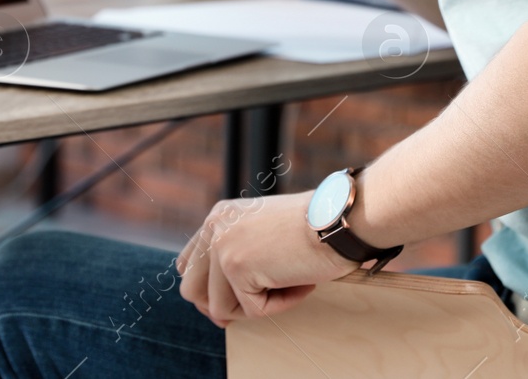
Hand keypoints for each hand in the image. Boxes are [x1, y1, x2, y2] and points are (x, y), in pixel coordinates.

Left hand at [176, 191, 358, 326]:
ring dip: (257, 305)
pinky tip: (300, 282)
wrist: (338, 220)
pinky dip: (281, 305)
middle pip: (191, 290)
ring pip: (219, 307)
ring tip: (289, 283)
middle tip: (256, 306)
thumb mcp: (266, 233)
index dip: (208, 290)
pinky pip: (252, 311)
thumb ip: (240, 255)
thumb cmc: (315, 228)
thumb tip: (217, 309)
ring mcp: (221, 246)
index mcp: (220, 217)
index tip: (234, 301)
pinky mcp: (236, 266)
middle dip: (219, 307)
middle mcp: (214, 227)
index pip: (189, 265)